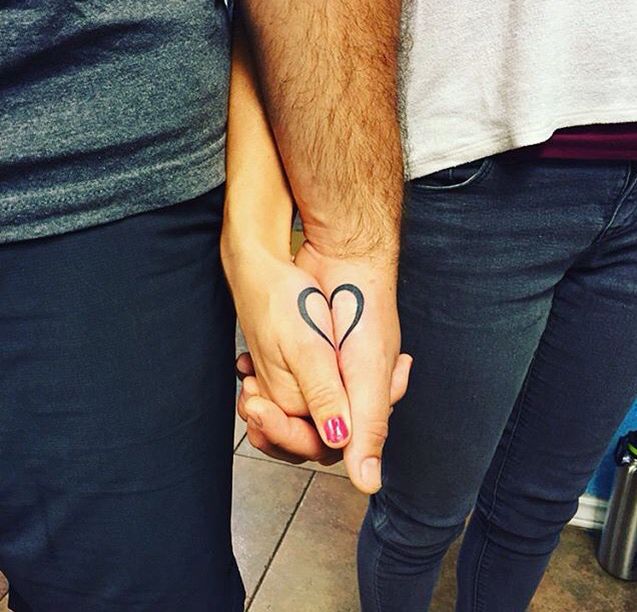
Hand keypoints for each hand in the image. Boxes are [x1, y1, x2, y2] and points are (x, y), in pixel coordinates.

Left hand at [234, 240, 412, 492]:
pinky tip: (249, 368)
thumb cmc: (359, 307)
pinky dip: (265, 381)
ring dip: (267, 405)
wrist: (345, 256)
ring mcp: (333, 376)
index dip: (291, 435)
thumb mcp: (362, 367)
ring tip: (248, 384)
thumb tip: (367, 481)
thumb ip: (365, 422)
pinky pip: (288, 386)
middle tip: (251, 397)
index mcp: (369, 401)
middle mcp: (352, 393)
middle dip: (275, 422)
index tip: (259, 408)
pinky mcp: (316, 359)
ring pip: (295, 412)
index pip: (328, 444)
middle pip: (309, 432)